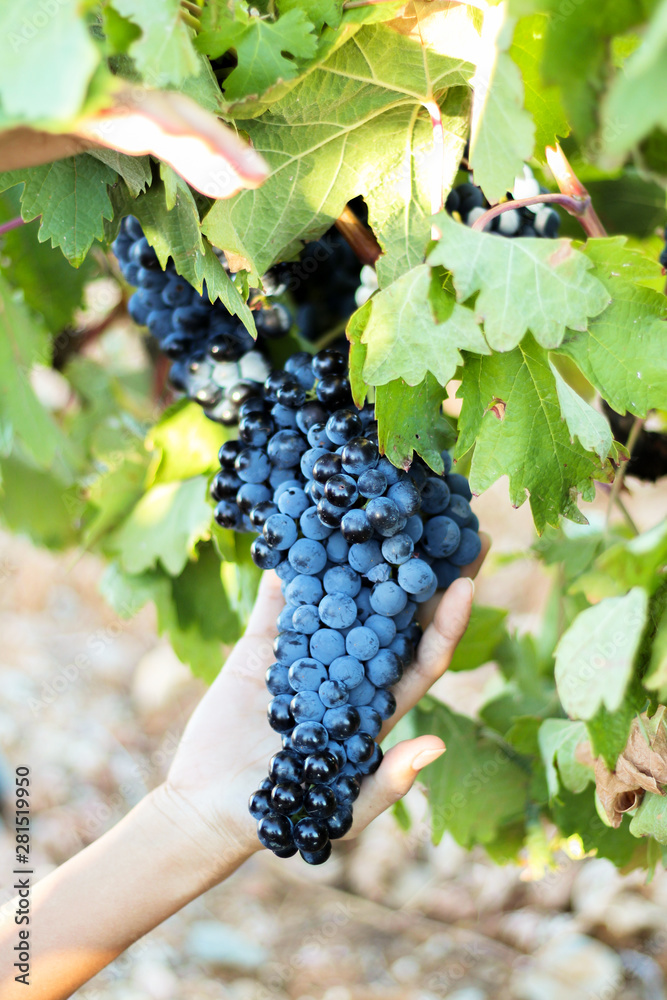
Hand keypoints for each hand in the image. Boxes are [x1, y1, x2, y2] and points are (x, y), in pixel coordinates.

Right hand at [159, 534, 489, 876]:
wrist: (212, 806)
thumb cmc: (284, 814)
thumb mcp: (342, 809)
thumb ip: (387, 782)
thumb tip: (437, 748)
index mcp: (379, 703)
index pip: (425, 655)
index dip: (448, 620)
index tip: (467, 581)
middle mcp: (352, 666)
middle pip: (396, 610)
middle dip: (422, 566)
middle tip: (448, 517)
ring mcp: (309, 649)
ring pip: (343, 592)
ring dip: (361, 552)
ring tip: (383, 504)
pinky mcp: (265, 642)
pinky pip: (281, 596)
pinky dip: (290, 563)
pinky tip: (304, 523)